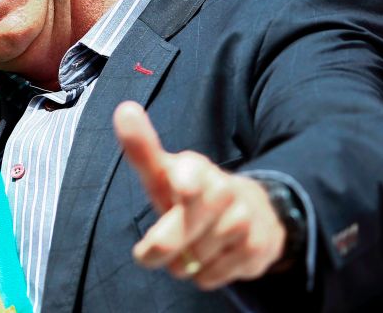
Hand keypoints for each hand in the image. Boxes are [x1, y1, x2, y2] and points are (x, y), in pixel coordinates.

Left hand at [113, 101, 284, 289]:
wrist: (250, 214)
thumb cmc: (189, 193)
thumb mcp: (162, 174)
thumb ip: (142, 149)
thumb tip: (124, 109)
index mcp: (194, 168)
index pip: (191, 171)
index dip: (187, 181)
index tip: (182, 187)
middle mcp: (222, 187)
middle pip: (190, 222)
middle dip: (168, 241)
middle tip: (148, 254)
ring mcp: (244, 216)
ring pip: (201, 251)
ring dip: (186, 259)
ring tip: (188, 248)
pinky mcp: (259, 245)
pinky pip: (218, 273)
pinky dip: (205, 274)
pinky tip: (208, 260)